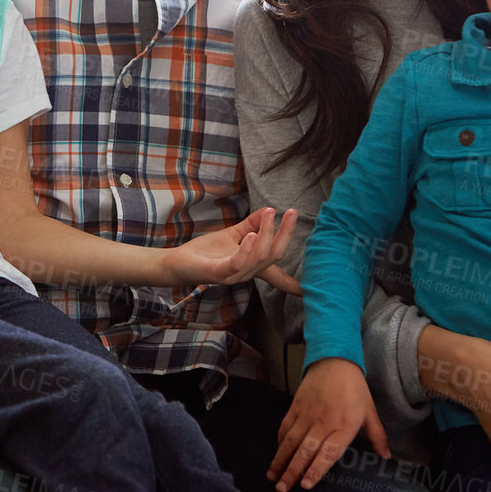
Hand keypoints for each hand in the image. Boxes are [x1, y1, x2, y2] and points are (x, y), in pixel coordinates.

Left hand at [163, 207, 302, 293]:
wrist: (176, 262)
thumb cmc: (205, 252)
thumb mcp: (233, 234)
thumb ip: (250, 224)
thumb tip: (270, 210)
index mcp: (251, 265)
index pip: (277, 270)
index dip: (295, 273)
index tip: (314, 280)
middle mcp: (245, 272)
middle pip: (273, 256)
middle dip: (285, 234)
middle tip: (292, 214)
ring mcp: (232, 275)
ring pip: (258, 259)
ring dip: (266, 235)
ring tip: (269, 215)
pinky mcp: (217, 273)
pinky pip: (237, 264)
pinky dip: (246, 249)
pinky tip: (250, 235)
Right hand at [268, 358, 387, 491]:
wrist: (335, 360)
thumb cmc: (355, 388)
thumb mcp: (370, 411)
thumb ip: (377, 436)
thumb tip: (386, 458)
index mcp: (344, 425)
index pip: (328, 452)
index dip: (316, 470)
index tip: (306, 486)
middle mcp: (323, 422)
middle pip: (305, 450)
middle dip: (292, 471)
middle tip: (282, 489)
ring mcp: (307, 414)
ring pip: (290, 441)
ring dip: (280, 460)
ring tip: (273, 477)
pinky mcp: (295, 406)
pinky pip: (284, 427)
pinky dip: (279, 442)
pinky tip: (277, 455)